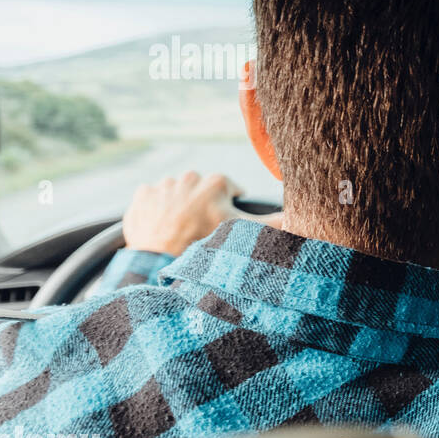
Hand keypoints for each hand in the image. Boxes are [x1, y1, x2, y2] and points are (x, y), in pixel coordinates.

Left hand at [122, 171, 280, 256]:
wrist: (160, 260)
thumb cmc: (204, 246)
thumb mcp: (242, 233)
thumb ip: (273, 223)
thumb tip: (296, 218)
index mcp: (216, 182)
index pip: (230, 190)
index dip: (231, 208)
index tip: (224, 224)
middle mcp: (189, 177)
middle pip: (202, 190)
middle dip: (204, 206)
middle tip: (203, 230)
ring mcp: (163, 185)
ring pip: (177, 193)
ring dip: (180, 207)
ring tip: (181, 231)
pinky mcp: (142, 195)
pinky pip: (153, 198)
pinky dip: (157, 210)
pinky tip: (162, 228)